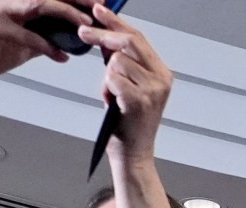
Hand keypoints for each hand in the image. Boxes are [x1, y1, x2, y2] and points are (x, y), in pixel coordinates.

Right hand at [0, 0, 95, 89]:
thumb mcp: (22, 43)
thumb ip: (44, 36)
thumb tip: (71, 38)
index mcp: (15, 0)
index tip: (98, 0)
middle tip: (99, 7)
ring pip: (40, 6)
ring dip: (66, 15)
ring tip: (86, 27)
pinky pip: (27, 36)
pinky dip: (47, 47)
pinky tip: (62, 56)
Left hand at [83, 7, 170, 155]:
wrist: (133, 155)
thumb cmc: (128, 124)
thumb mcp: (127, 87)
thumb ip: (121, 62)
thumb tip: (105, 37)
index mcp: (162, 74)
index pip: (138, 37)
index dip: (116, 22)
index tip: (99, 10)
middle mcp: (162, 80)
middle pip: (129, 42)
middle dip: (103, 35)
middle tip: (83, 32)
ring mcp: (153, 91)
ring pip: (117, 61)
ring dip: (106, 76)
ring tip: (112, 95)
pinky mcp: (140, 101)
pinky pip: (112, 79)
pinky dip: (106, 89)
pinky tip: (112, 103)